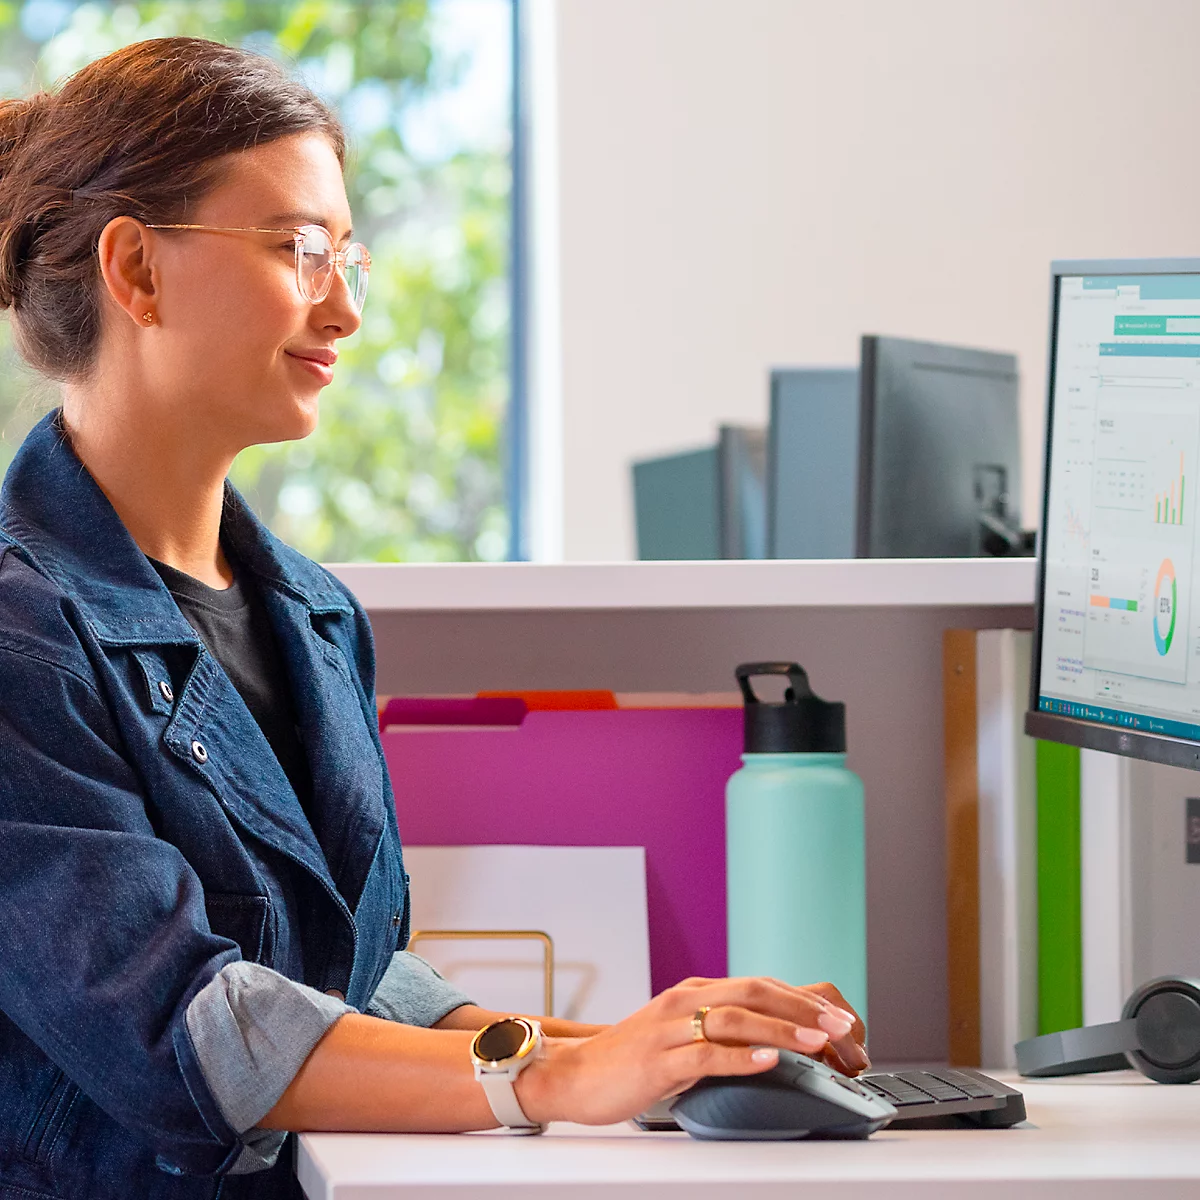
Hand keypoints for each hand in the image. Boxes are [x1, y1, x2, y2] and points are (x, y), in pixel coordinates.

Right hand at [514, 975, 868, 1126]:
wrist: (576, 1074)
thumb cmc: (634, 1060)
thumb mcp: (685, 1036)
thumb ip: (724, 1032)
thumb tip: (780, 1042)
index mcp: (697, 992)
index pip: (762, 984)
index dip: (805, 1001)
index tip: (841, 1023)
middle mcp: (686, 1000)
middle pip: (755, 991)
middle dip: (804, 1008)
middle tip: (843, 1028)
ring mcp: (670, 1028)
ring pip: (734, 1018)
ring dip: (781, 1028)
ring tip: (817, 1042)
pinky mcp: (658, 1060)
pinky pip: (703, 1054)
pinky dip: (739, 1057)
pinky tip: (766, 1061)